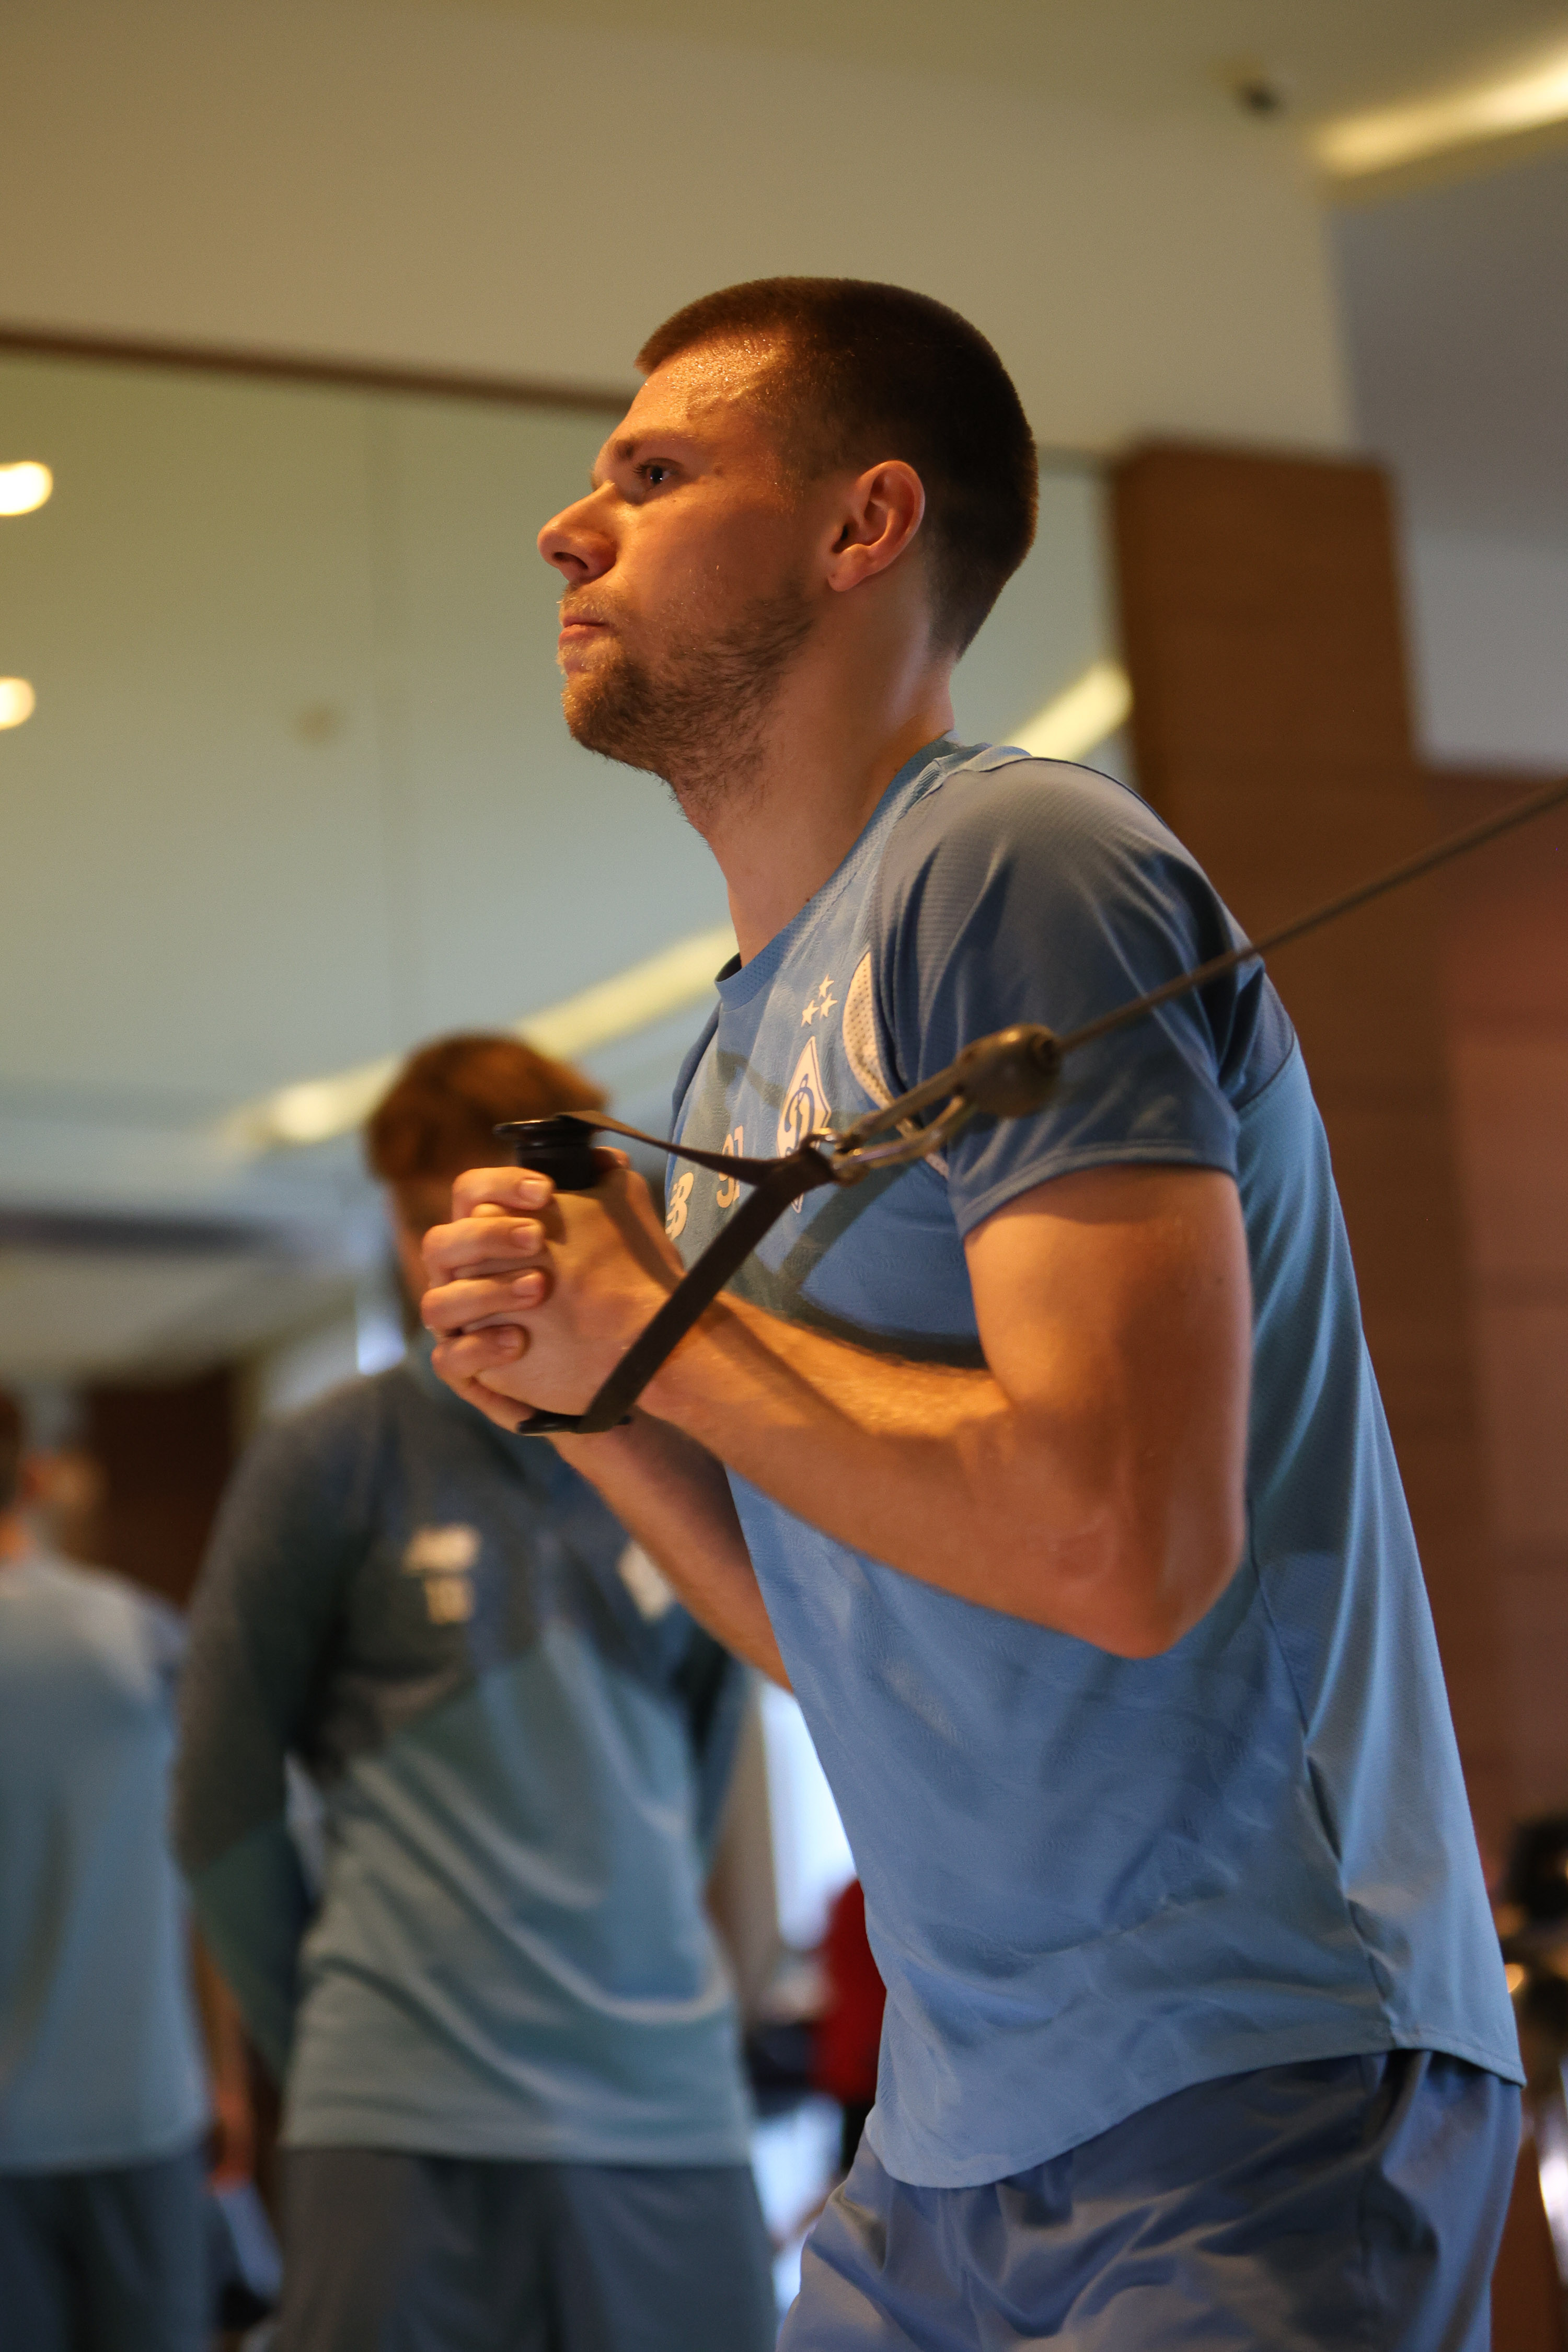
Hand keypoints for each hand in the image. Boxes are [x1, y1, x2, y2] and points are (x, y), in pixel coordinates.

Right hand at [421, 1158, 682, 1429]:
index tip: (547, 1189)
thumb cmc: (606, 1286)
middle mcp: (463, 1276)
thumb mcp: (612, 1234)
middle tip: (537, 1237)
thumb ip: (606, 1190)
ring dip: (487, 1292)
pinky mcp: (468, 1370)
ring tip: (539, 1288)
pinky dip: (480, 1348)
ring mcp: (461, 1324)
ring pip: (438, 1304)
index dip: (500, 1185)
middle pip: (441, 1243)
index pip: (470, 1193)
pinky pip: (448, 1361)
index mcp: (488, 1234)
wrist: (619, 1357)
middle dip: (487, 1235)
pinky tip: (519, 1342)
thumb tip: (606, 1157)